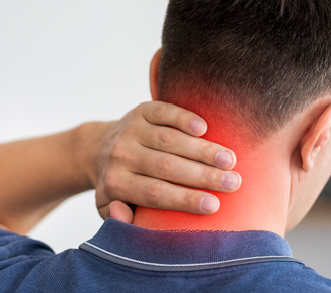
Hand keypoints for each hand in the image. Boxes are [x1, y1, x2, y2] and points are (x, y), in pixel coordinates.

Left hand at [85, 101, 240, 222]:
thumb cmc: (118, 185)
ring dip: (202, 149)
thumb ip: (118, 219)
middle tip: (233, 182)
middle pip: (166, 166)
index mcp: (117, 184)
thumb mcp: (109, 208)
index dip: (185, 199)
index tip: (215, 206)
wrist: (97, 148)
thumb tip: (123, 213)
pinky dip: (183, 118)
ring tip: (230, 160)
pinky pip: (163, 112)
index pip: (155, 194)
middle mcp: (122, 155)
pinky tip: (205, 127)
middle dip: (203, 175)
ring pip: (169, 140)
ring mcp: (131, 130)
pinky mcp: (141, 111)